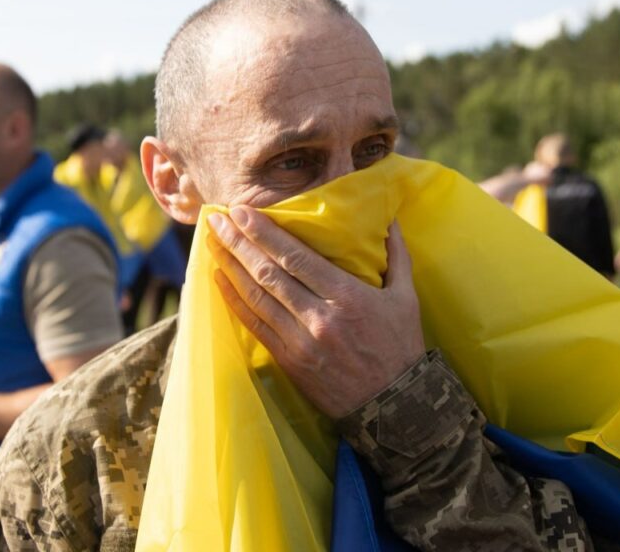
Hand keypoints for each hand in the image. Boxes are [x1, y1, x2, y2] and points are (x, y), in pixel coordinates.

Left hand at [207, 206, 424, 418]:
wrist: (394, 407)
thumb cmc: (401, 348)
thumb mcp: (406, 299)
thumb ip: (397, 257)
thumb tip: (388, 220)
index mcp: (348, 296)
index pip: (296, 258)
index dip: (265, 233)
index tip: (242, 211)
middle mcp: (320, 317)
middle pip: (269, 273)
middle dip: (238, 243)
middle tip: (216, 219)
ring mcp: (301, 342)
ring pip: (256, 298)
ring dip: (230, 267)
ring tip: (212, 243)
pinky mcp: (289, 361)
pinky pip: (255, 326)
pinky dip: (234, 301)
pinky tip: (219, 280)